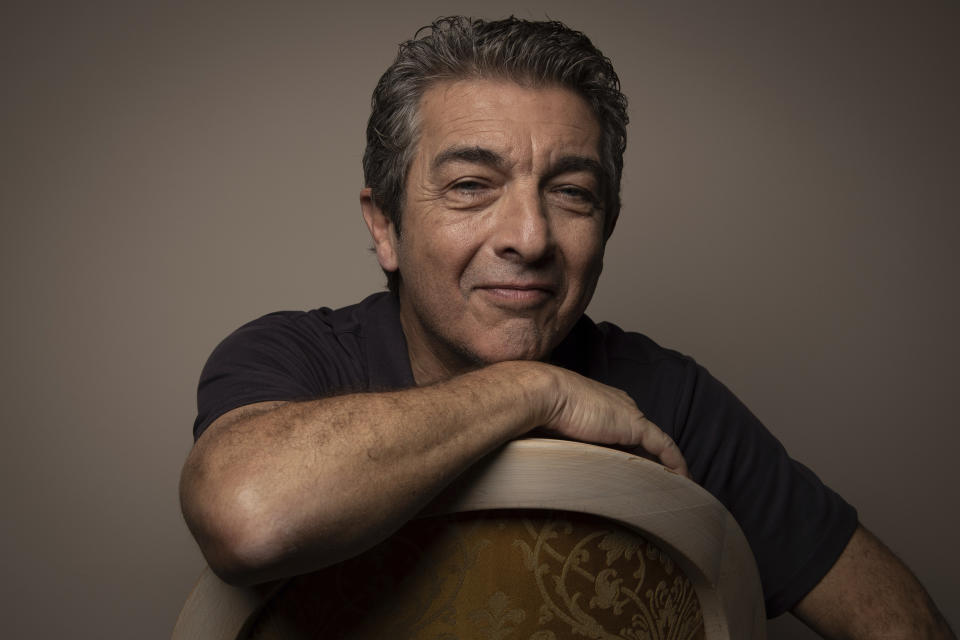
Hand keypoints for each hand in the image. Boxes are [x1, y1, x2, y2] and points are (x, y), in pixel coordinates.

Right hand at [531, 364, 689, 477]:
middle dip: (651, 459)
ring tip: (673, 485)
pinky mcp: (634, 425)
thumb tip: (559, 463)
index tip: (634, 469)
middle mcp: (619, 407)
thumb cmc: (541, 410)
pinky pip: (664, 446)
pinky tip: (683, 480)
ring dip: (665, 464)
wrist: (545, 393)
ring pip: (655, 443)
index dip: (631, 450)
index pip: (623, 430)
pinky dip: (675, 462)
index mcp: (601, 406)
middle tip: (657, 483)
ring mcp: (628, 415)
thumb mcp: (557, 429)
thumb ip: (567, 442)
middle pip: (642, 438)